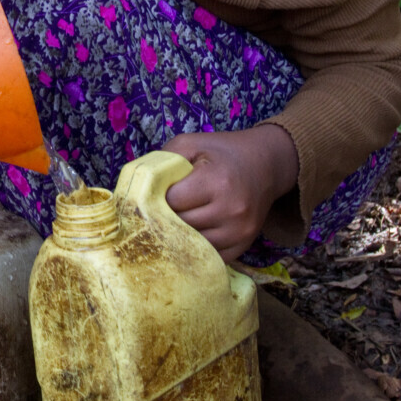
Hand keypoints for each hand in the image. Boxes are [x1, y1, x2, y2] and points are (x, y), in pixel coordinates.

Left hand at [159, 123, 299, 262]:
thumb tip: (135, 189)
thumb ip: (161, 162)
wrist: (265, 164)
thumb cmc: (221, 152)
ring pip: (192, 245)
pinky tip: (192, 232)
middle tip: (161, 208)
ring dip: (179, 235)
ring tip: (176, 219)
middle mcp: (232, 210)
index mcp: (217, 181)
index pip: (172, 202)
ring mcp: (240, 231)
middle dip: (166, 217)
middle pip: (181, 226)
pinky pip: (209, 257)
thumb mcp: (191, 144)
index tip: (156, 192)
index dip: (159, 197)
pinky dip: (197, 248)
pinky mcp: (243, 245)